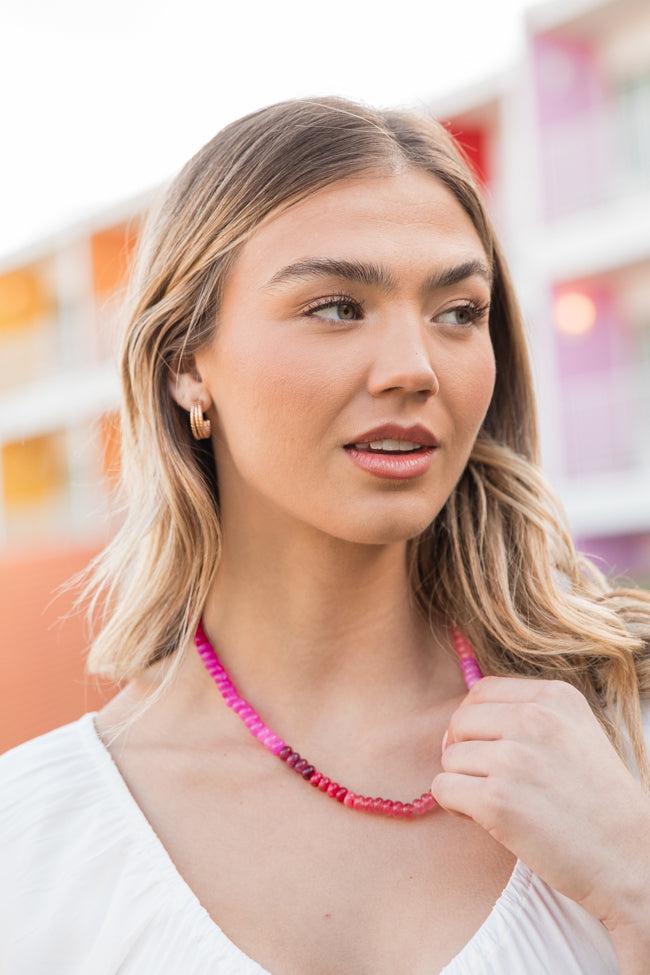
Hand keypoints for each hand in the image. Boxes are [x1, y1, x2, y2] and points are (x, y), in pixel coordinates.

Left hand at [430, 675, 649, 928]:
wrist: (631, 859)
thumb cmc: (601, 802)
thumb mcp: (577, 733)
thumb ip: (529, 716)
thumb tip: (463, 721)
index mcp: (555, 697)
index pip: (482, 692)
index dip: (476, 722)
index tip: (489, 748)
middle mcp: (533, 720)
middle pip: (460, 722)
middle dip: (465, 751)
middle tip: (488, 779)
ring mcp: (514, 759)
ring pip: (450, 758)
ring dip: (463, 781)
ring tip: (495, 802)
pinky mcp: (497, 801)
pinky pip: (444, 789)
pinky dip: (455, 805)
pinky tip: (482, 817)